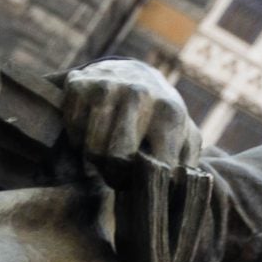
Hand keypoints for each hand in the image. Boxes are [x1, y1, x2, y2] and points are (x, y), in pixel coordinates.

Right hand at [58, 60, 201, 182]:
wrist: (133, 73)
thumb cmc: (160, 118)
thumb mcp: (184, 138)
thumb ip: (188, 164)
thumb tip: (181, 187)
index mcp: (170, 112)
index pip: (155, 166)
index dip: (145, 181)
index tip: (142, 179)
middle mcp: (140, 94)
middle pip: (117, 160)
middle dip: (116, 172)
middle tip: (120, 168)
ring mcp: (107, 87)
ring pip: (93, 150)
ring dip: (97, 157)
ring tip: (108, 148)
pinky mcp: (79, 84)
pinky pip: (73, 132)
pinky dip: (79, 138)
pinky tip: (92, 129)